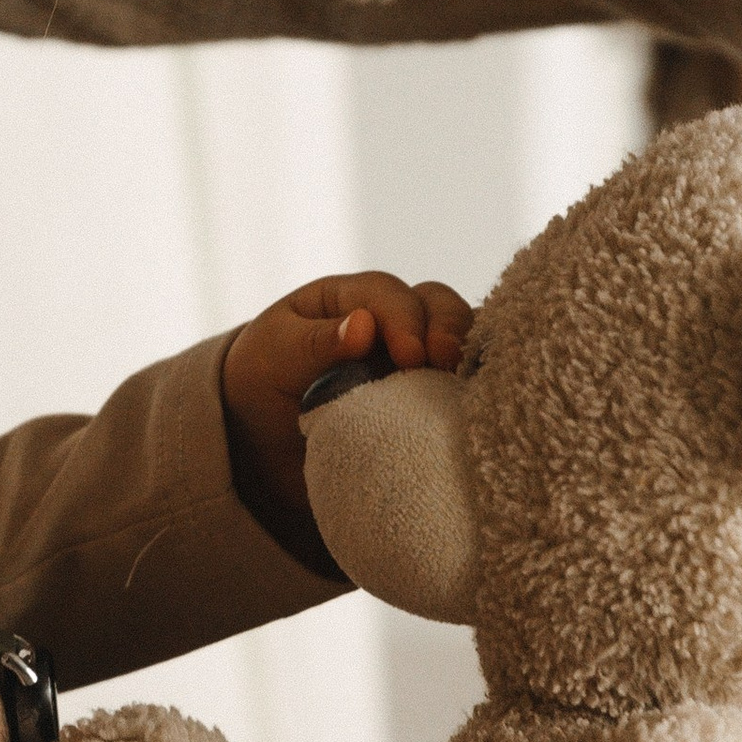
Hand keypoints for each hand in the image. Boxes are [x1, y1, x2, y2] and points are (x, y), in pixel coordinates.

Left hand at [221, 271, 471, 548]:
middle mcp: (390, 321)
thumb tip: (363, 324)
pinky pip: (462, 384)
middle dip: (448, 329)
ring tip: (470, 387)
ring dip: (469, 357)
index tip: (410, 355)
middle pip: (436, 306)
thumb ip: (312, 343)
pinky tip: (480, 408)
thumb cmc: (261, 387)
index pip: (385, 294)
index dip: (403, 318)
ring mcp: (415, 358)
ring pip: (460, 339)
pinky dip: (475, 389)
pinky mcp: (429, 397)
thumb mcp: (272, 357)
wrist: (262, 446)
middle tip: (445, 366)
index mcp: (347, 299)